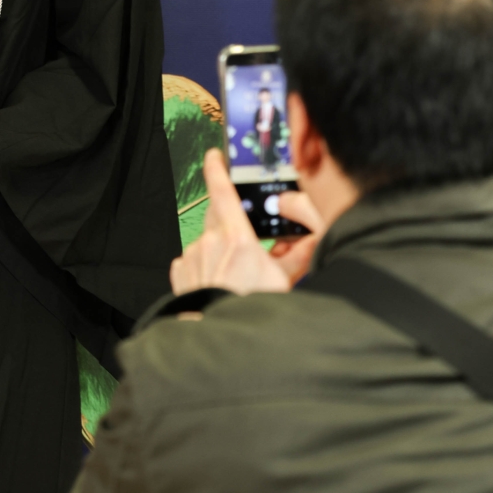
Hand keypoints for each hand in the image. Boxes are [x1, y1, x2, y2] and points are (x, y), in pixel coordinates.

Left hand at [170, 148, 317, 296]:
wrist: (219, 338)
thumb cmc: (251, 310)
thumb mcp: (284, 283)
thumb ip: (298, 256)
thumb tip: (311, 240)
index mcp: (237, 238)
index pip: (222, 191)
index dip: (217, 169)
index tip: (215, 155)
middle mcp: (210, 242)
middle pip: (217, 214)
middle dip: (231, 219)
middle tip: (245, 239)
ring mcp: (192, 256)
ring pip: (208, 240)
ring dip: (220, 249)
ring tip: (235, 274)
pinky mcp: (180, 272)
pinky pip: (194, 259)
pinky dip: (206, 265)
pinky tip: (218, 282)